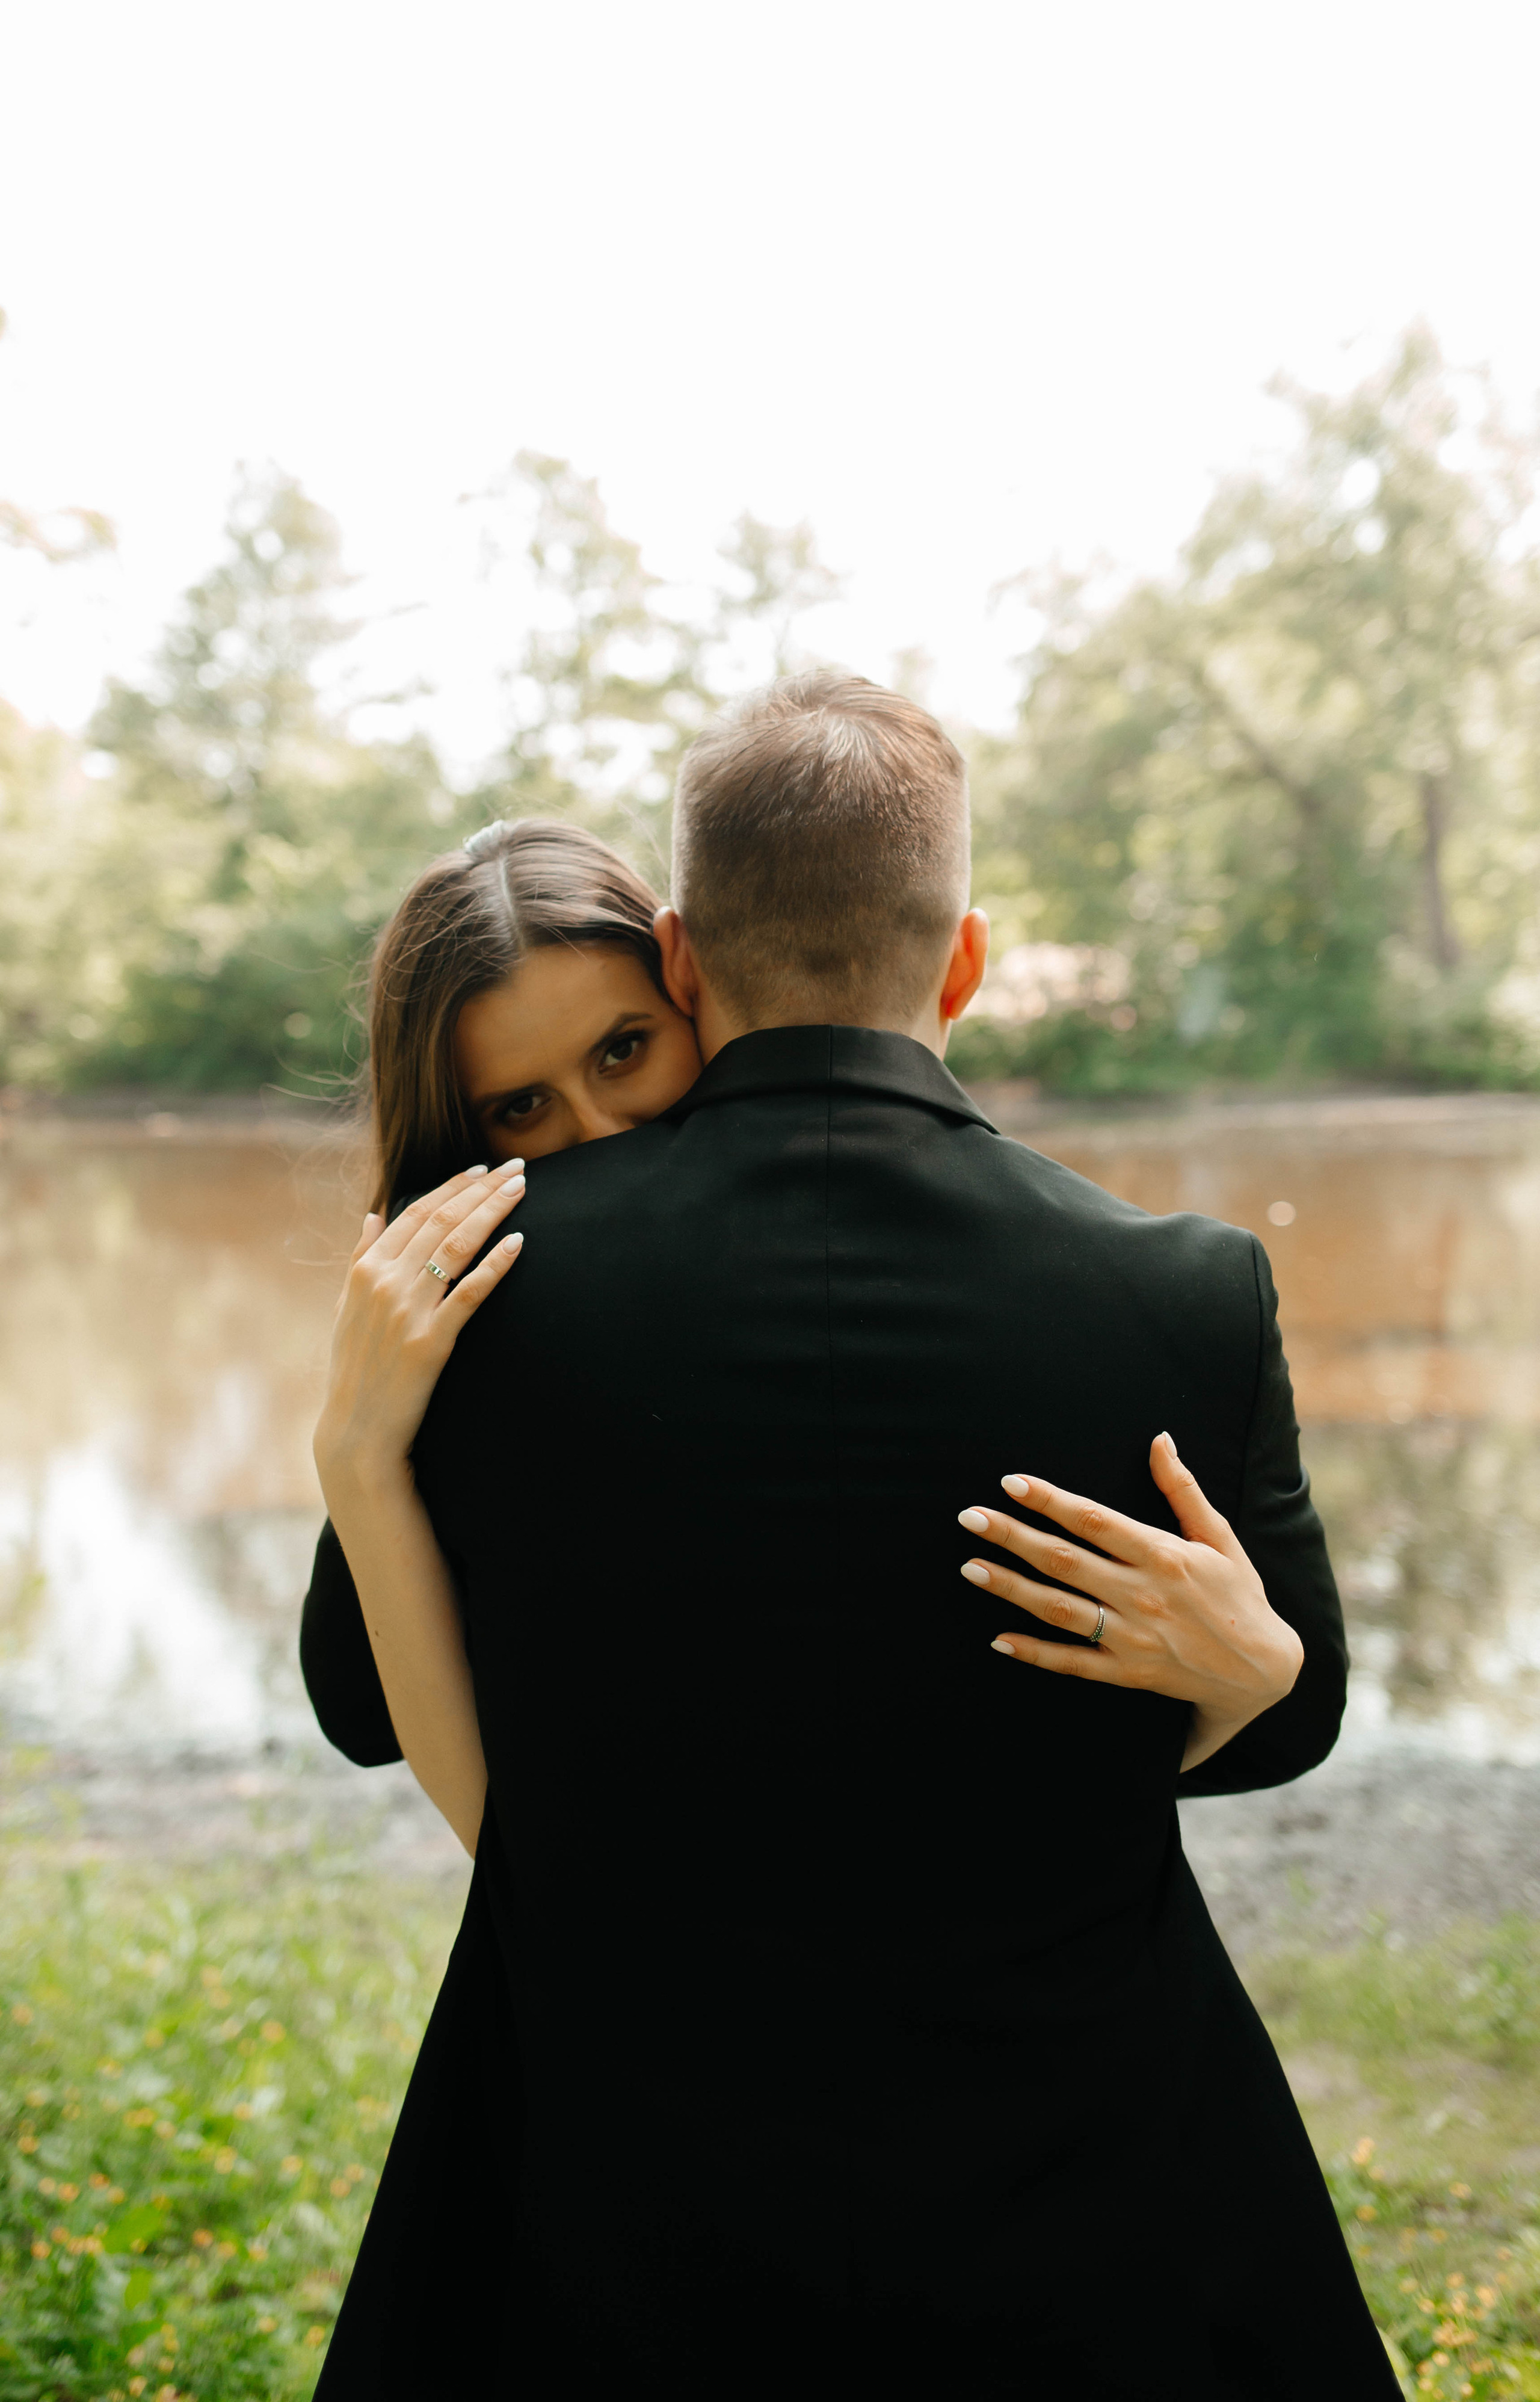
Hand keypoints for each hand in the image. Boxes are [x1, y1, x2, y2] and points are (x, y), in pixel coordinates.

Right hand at [313, 1163, 527, 1498]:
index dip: (452, 1186)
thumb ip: (360, 1257)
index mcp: (365, 1270)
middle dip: (482, 1189)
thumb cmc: (353, 1368)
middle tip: (515, 1167)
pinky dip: (495, 1264)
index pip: (415, 1212)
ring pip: (457, 1246)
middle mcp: (385, 1282)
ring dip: (492, 1212)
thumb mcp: (345, 1307)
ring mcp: (409, 1310)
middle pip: (442, 1220)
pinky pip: (470, 1293)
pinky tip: (518, 1243)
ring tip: (520, 1190)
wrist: (356, 1428)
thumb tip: (372, 1214)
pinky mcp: (432, 1341)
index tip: (481, 1169)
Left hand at [956, 1433, 1303, 1772]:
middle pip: (1065, 1560)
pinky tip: (998, 1639)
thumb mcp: (1219, 1537)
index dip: (1050, 1500)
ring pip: (1059, 1609)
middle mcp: (1143, 1594)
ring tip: (970, 1568)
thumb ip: (1183, 1490)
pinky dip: (1035, 1653)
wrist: (1263, 1672)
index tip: (1011, 1483)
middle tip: (970, 1518)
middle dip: (1013, 1537)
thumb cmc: (1240, 1594)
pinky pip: (1073, 1663)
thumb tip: (1160, 1439)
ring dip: (1011, 1588)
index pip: (1094, 1520)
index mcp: (1164, 1555)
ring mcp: (1132, 1636)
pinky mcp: (1128, 1672)